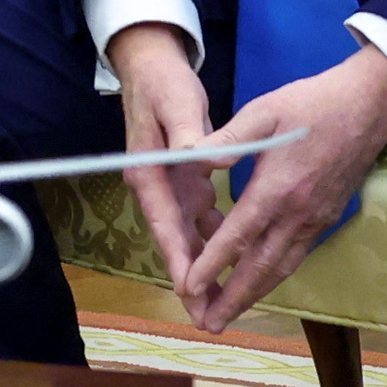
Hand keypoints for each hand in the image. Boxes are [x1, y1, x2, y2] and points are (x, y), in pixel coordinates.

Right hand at [108, 24, 219, 288]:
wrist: (152, 68)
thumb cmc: (163, 85)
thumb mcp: (175, 103)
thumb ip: (187, 133)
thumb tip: (199, 158)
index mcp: (150, 174)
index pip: (165, 225)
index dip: (180, 259)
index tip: (192, 290)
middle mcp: (157, 187)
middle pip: (175, 242)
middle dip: (192, 281)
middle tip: (208, 318)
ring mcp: (171, 187)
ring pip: (189, 238)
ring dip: (206, 269)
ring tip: (223, 305)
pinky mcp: (185, 182)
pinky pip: (201, 222)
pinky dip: (216, 243)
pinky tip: (237, 261)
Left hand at [175, 42, 386, 335]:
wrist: (369, 107)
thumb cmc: (311, 104)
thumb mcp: (263, 110)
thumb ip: (228, 139)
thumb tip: (195, 160)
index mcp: (278, 188)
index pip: (239, 236)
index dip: (212, 264)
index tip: (188, 288)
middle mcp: (298, 213)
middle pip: (262, 267)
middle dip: (233, 298)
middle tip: (207, 324)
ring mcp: (316, 219)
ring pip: (282, 267)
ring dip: (254, 295)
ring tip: (228, 316)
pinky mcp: (326, 218)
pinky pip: (296, 256)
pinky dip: (274, 276)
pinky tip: (257, 284)